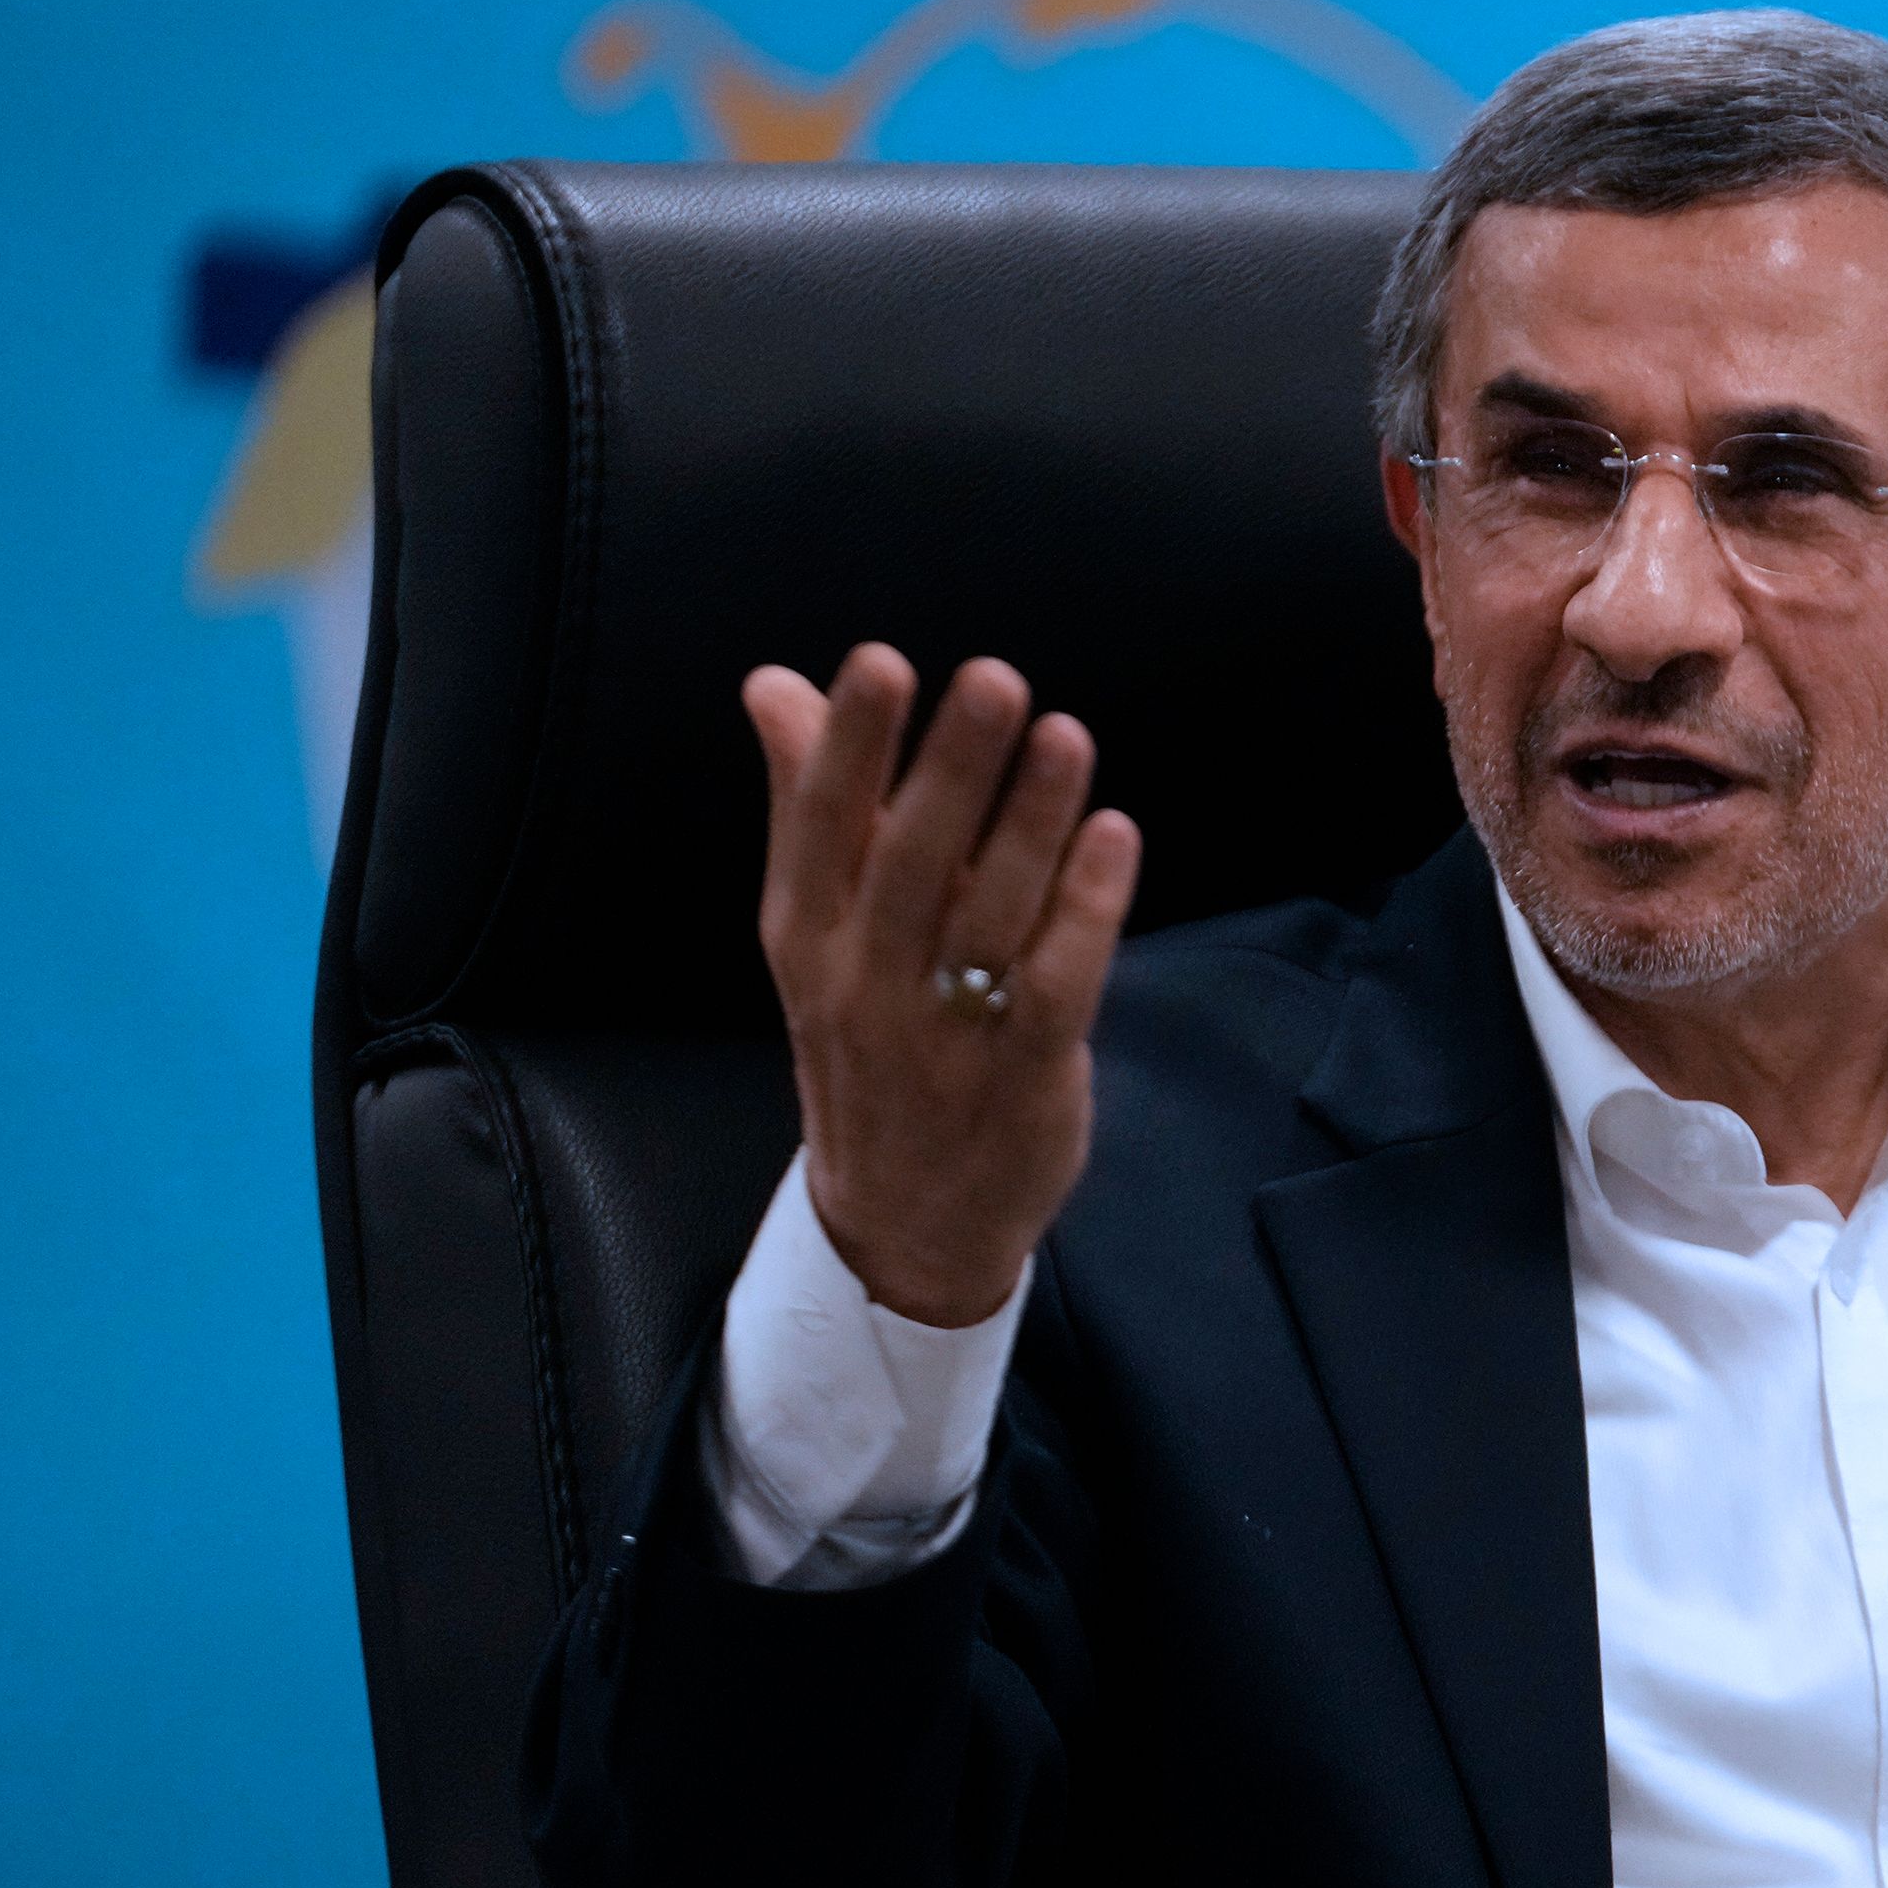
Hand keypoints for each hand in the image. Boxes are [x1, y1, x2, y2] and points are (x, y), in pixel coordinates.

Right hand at [748, 643, 1142, 1326]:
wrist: (901, 1226)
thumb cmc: (868, 1045)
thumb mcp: (817, 936)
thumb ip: (809, 803)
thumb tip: (773, 684)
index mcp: (808, 936)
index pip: (819, 826)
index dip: (849, 746)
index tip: (878, 661)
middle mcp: (865, 982)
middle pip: (907, 862)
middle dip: (950, 768)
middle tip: (993, 679)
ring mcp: (944, 1036)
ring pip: (990, 915)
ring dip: (1030, 822)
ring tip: (1065, 735)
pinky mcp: (1023, 1077)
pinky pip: (1057, 985)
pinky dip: (1086, 910)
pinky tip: (1114, 836)